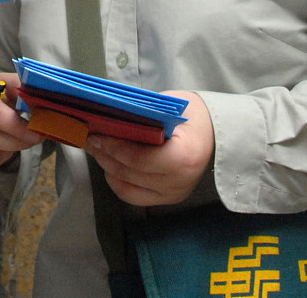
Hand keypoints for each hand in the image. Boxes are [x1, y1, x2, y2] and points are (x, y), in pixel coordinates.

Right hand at [0, 73, 43, 172]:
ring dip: (12, 150)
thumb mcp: (10, 84)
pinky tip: (2, 146)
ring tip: (16, 138)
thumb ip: (27, 92)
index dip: (16, 125)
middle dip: (20, 141)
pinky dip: (1, 159)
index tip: (36, 131)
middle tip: (35, 138)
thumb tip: (45, 107)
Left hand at [86, 91, 214, 206]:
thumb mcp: (168, 107)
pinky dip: (117, 183)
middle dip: (104, 155)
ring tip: (96, 150)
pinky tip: (109, 167)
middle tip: (89, 139)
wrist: (217, 133)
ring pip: (128, 188)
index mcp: (182, 157)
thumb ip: (141, 116)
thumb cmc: (191, 115)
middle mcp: (179, 182)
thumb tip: (106, 117)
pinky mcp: (168, 199)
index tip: (95, 134)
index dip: (113, 148)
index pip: (138, 159)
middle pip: (129, 173)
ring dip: (107, 169)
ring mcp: (174, 194)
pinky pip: (135, 197)